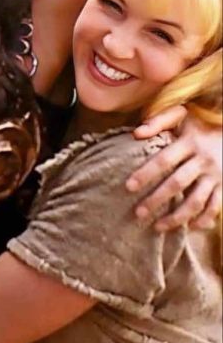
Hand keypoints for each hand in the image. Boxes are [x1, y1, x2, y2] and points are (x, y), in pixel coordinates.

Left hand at [130, 109, 221, 229]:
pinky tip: (188, 228)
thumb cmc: (201, 122)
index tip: (128, 187)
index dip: (146, 174)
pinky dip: (203, 220)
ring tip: (157, 227)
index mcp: (190, 142)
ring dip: (177, 216)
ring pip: (196, 201)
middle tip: (138, 213)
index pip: (164, 160)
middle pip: (177, 184)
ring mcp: (216, 175)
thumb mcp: (182, 115)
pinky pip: (215, 207)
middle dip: (157, 200)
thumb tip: (135, 133)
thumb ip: (159, 121)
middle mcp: (203, 160)